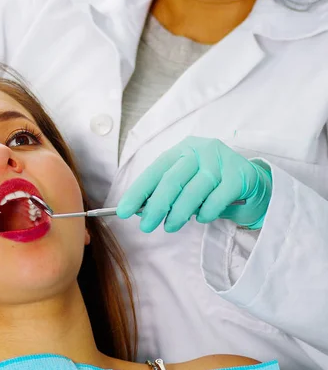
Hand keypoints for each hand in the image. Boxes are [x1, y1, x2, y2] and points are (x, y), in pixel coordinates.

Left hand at [116, 137, 271, 232]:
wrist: (253, 183)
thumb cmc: (212, 185)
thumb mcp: (186, 183)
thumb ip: (166, 193)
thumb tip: (140, 210)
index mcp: (182, 150)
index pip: (155, 171)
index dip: (138, 192)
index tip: (124, 211)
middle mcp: (200, 150)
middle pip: (172, 180)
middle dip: (156, 206)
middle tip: (147, 226)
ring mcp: (221, 161)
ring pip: (193, 190)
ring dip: (179, 213)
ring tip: (171, 226)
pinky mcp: (239, 175)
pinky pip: (217, 198)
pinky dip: (206, 212)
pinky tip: (202, 218)